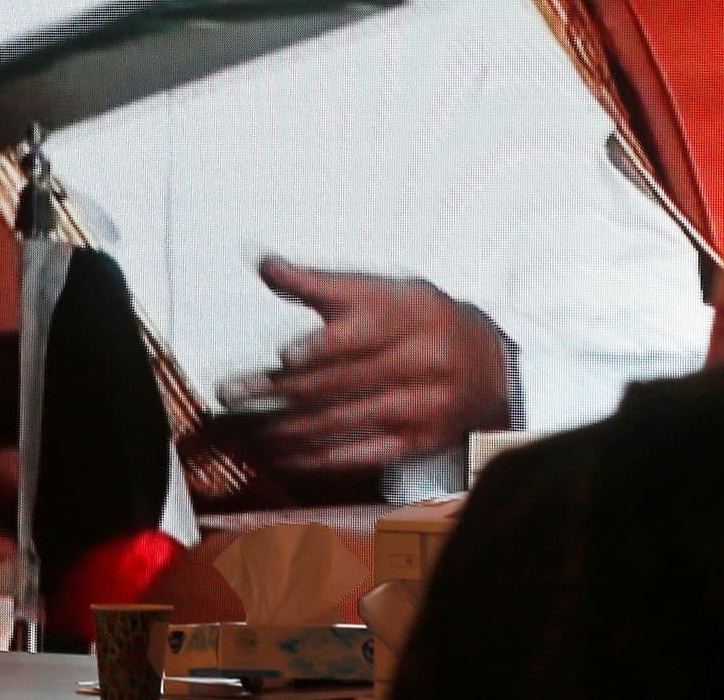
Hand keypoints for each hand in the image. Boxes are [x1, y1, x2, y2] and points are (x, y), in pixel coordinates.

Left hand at [214, 258, 512, 481]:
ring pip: (342, 422)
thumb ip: (323, 283)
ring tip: (241, 428)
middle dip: (277, 389)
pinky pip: (359, 456)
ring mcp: (419, 408)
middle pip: (338, 381)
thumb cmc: (423, 319)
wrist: (493, 365)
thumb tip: (266, 264)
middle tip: (230, 392)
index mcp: (408, 317)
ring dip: (285, 428)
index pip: (358, 336)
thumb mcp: (384, 289)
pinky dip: (315, 458)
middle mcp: (417, 363)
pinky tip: (281, 455)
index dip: (321, 348)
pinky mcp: (416, 443)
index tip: (283, 356)